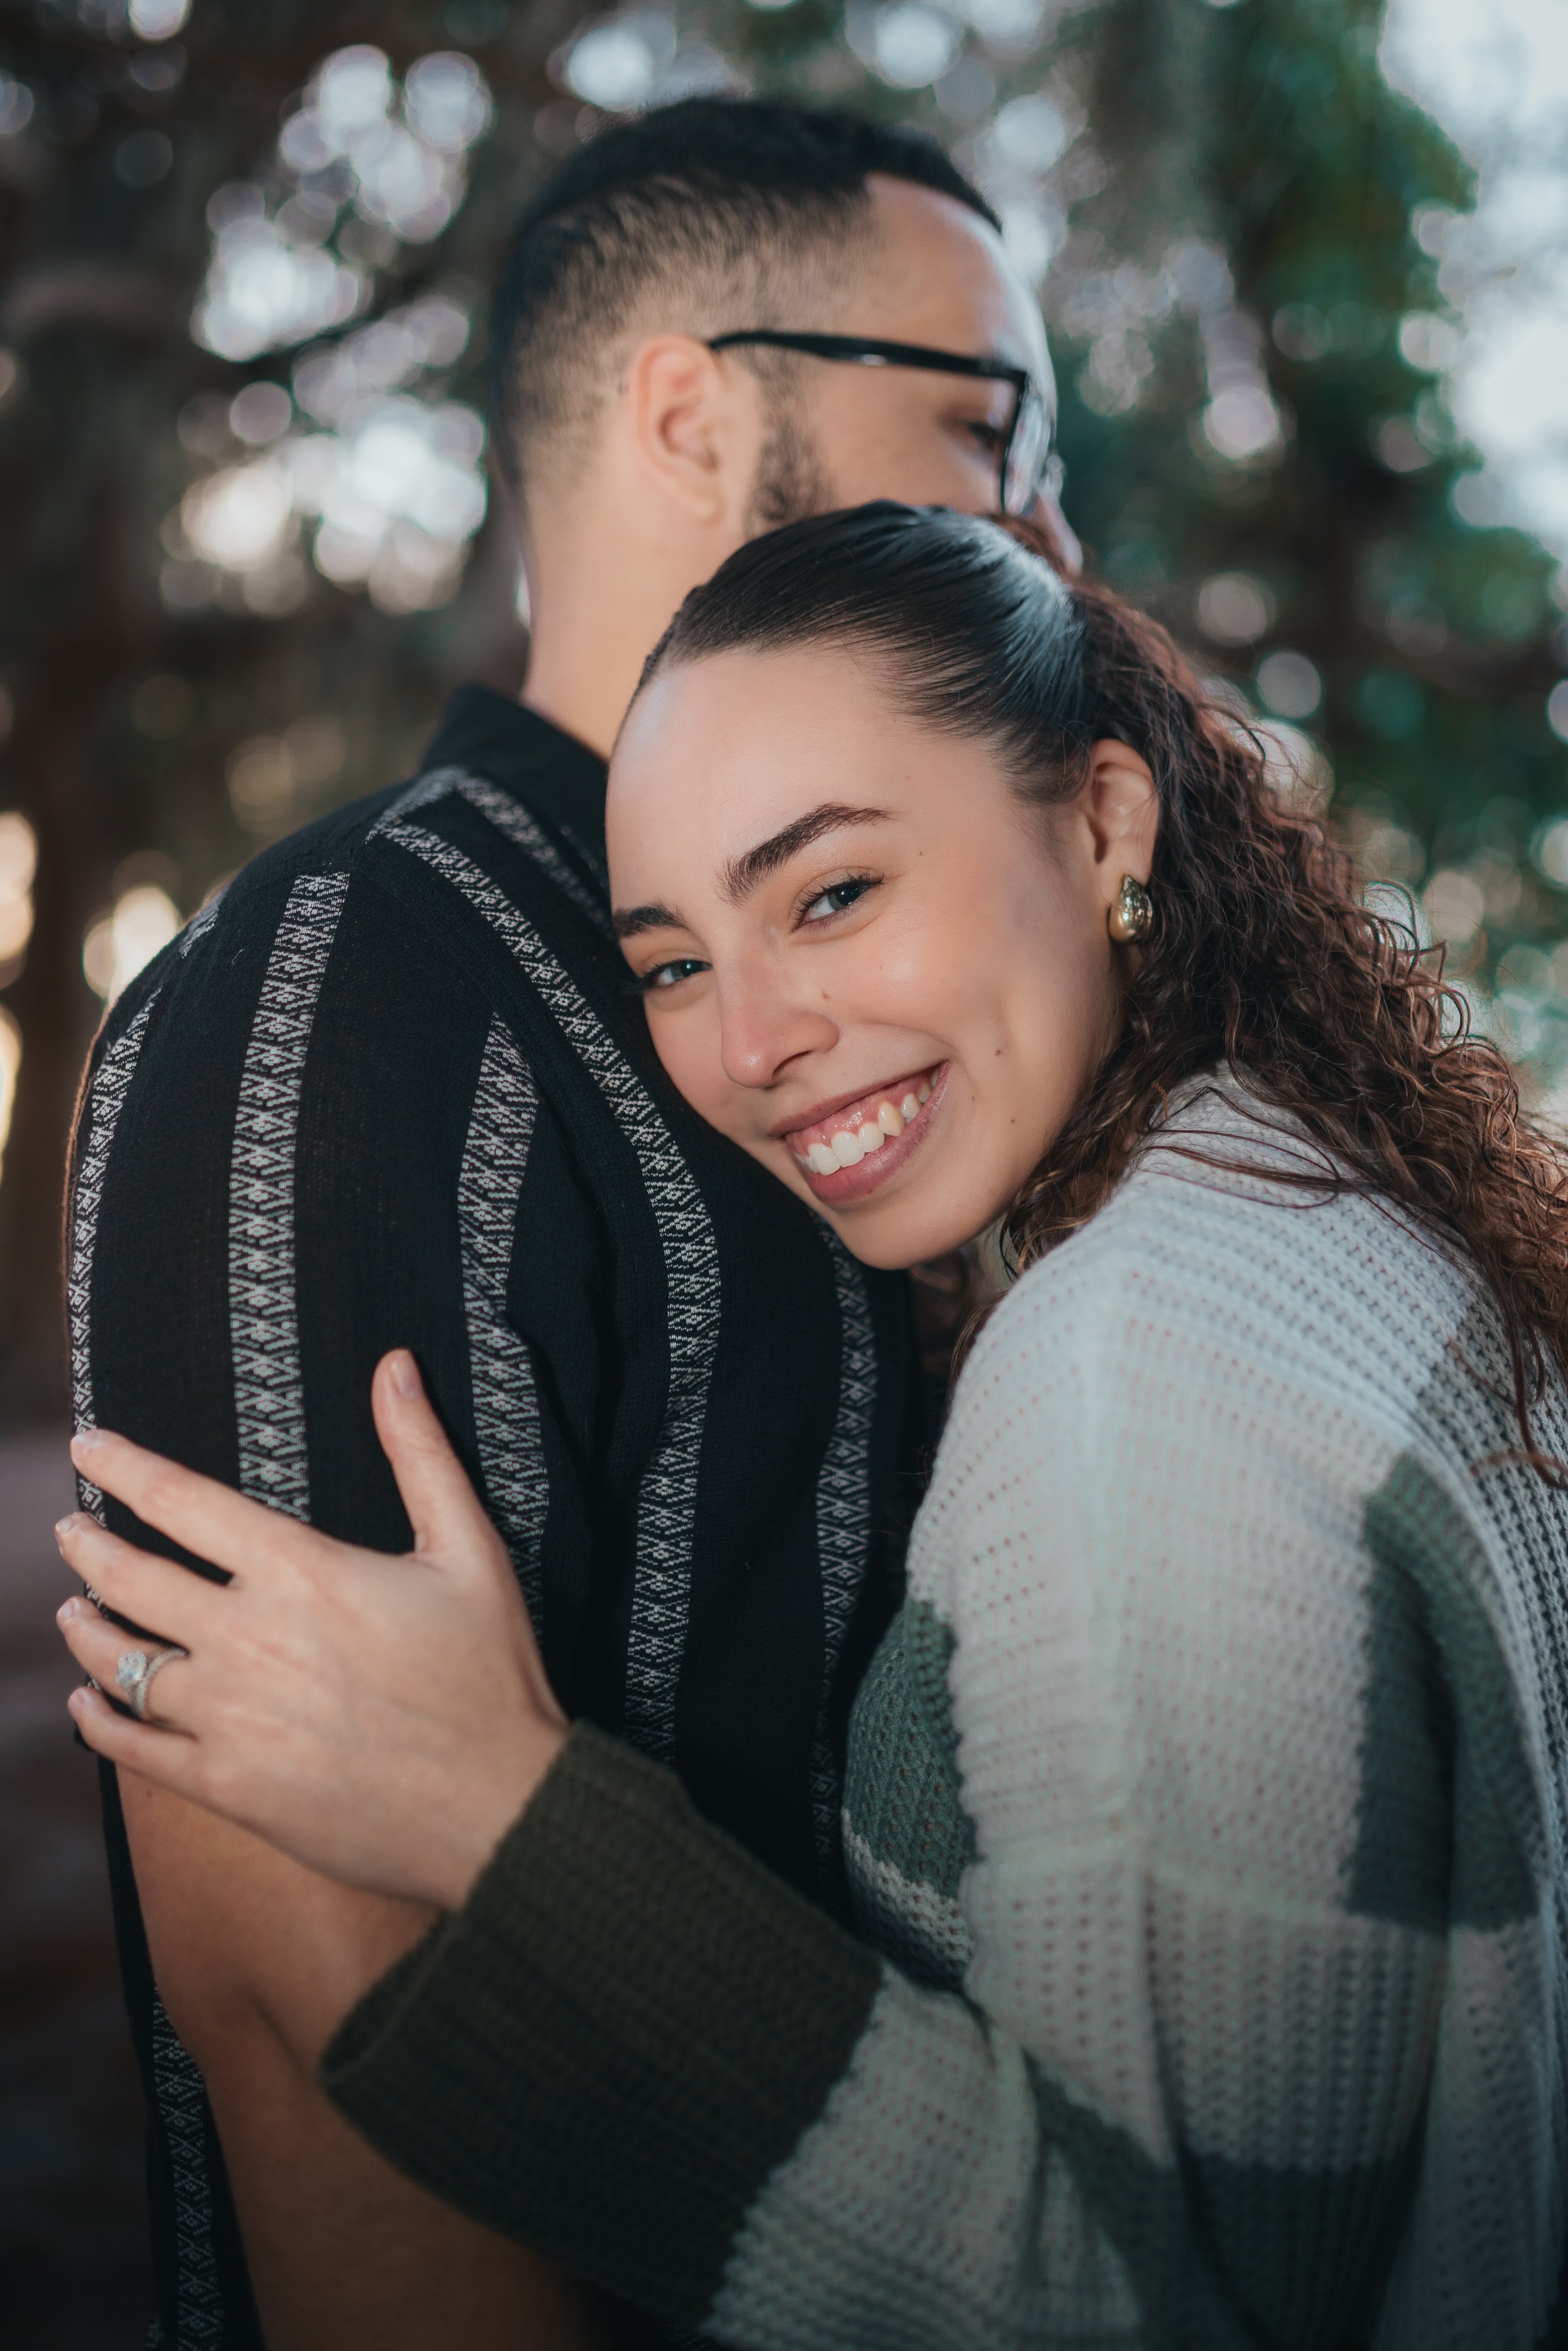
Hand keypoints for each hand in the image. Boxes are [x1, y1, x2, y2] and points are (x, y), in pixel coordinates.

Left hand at [56, 1351, 566, 1912]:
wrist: (498, 1807)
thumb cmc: (489, 1673)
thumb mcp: (469, 1547)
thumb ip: (419, 1451)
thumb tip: (393, 1364)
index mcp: (301, 1571)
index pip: (181, 1501)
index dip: (123, 1467)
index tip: (87, 1449)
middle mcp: (248, 1638)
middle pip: (132, 1579)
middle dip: (87, 1547)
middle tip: (68, 1531)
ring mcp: (230, 1717)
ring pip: (120, 1664)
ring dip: (85, 1631)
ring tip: (70, 1613)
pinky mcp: (228, 1787)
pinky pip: (133, 1750)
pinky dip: (98, 1721)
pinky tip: (86, 1706)